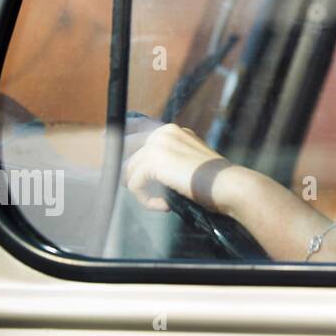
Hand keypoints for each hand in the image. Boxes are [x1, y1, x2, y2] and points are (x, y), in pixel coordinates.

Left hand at [122, 116, 244, 216]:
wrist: (228, 184)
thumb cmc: (214, 181)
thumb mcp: (189, 162)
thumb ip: (169, 161)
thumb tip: (143, 174)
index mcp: (172, 131)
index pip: (134, 130)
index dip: (119, 142)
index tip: (108, 147)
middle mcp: (162, 132)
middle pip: (126, 151)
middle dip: (127, 173)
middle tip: (139, 192)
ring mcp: (157, 145)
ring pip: (129, 171)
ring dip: (142, 191)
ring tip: (162, 202)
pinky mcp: (153, 161)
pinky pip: (134, 184)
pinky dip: (145, 200)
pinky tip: (164, 205)